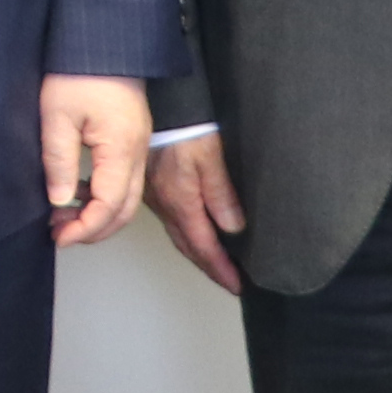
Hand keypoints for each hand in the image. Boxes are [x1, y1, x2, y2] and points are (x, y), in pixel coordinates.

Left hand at [40, 75, 153, 247]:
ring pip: (127, 198)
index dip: (84, 230)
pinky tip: (76, 192)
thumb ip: (60, 162)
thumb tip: (60, 201)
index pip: (108, 207)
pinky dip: (102, 195)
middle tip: (59, 233)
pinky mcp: (131, 139)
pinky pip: (124, 180)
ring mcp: (137, 146)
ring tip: (62, 216)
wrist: (103, 39)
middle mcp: (136, 153)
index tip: (58, 237)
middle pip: (124, 210)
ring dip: (98, 214)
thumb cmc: (80, 71)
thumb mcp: (57, 116)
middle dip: (93, 230)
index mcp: (121, 150)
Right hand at [151, 129, 245, 293]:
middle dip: (209, 267)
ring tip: (215, 264)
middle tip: (228, 281)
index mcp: (181, 203)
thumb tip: (234, 229)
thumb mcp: (210, 158)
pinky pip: (171, 222)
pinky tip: (194, 233)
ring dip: (197, 254)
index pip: (204, 247)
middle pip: (189, 247)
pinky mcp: (154, 188)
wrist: (159, 106)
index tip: (237, 285)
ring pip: (178, 236)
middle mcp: (166, 207)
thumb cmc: (185, 127)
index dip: (221, 269)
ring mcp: (157, 199)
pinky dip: (186, 236)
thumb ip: (221, 195)